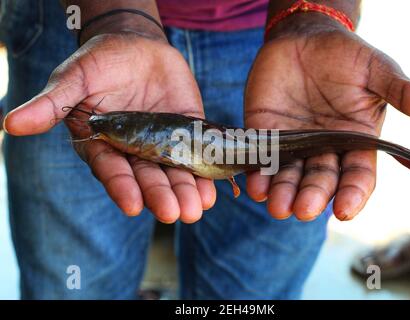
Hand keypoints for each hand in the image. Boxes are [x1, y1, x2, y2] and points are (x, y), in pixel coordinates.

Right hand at [3, 33, 215, 222]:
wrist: (137, 46)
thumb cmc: (100, 62)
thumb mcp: (74, 79)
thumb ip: (52, 104)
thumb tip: (10, 124)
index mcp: (104, 144)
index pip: (111, 170)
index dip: (121, 186)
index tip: (132, 205)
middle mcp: (134, 150)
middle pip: (147, 178)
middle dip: (160, 195)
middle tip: (174, 213)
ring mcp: (163, 143)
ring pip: (174, 172)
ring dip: (186, 191)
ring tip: (196, 208)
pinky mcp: (188, 131)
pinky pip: (197, 153)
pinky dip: (205, 170)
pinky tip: (213, 188)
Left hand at [245, 18, 409, 221]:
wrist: (303, 38)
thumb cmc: (345, 56)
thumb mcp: (376, 71)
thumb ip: (402, 91)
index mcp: (354, 142)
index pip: (357, 176)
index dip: (352, 194)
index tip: (345, 211)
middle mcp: (322, 150)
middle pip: (320, 181)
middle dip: (312, 197)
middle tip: (302, 210)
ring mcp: (291, 144)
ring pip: (288, 176)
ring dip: (282, 193)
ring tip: (277, 206)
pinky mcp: (264, 134)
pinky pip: (260, 157)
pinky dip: (257, 173)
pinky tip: (254, 185)